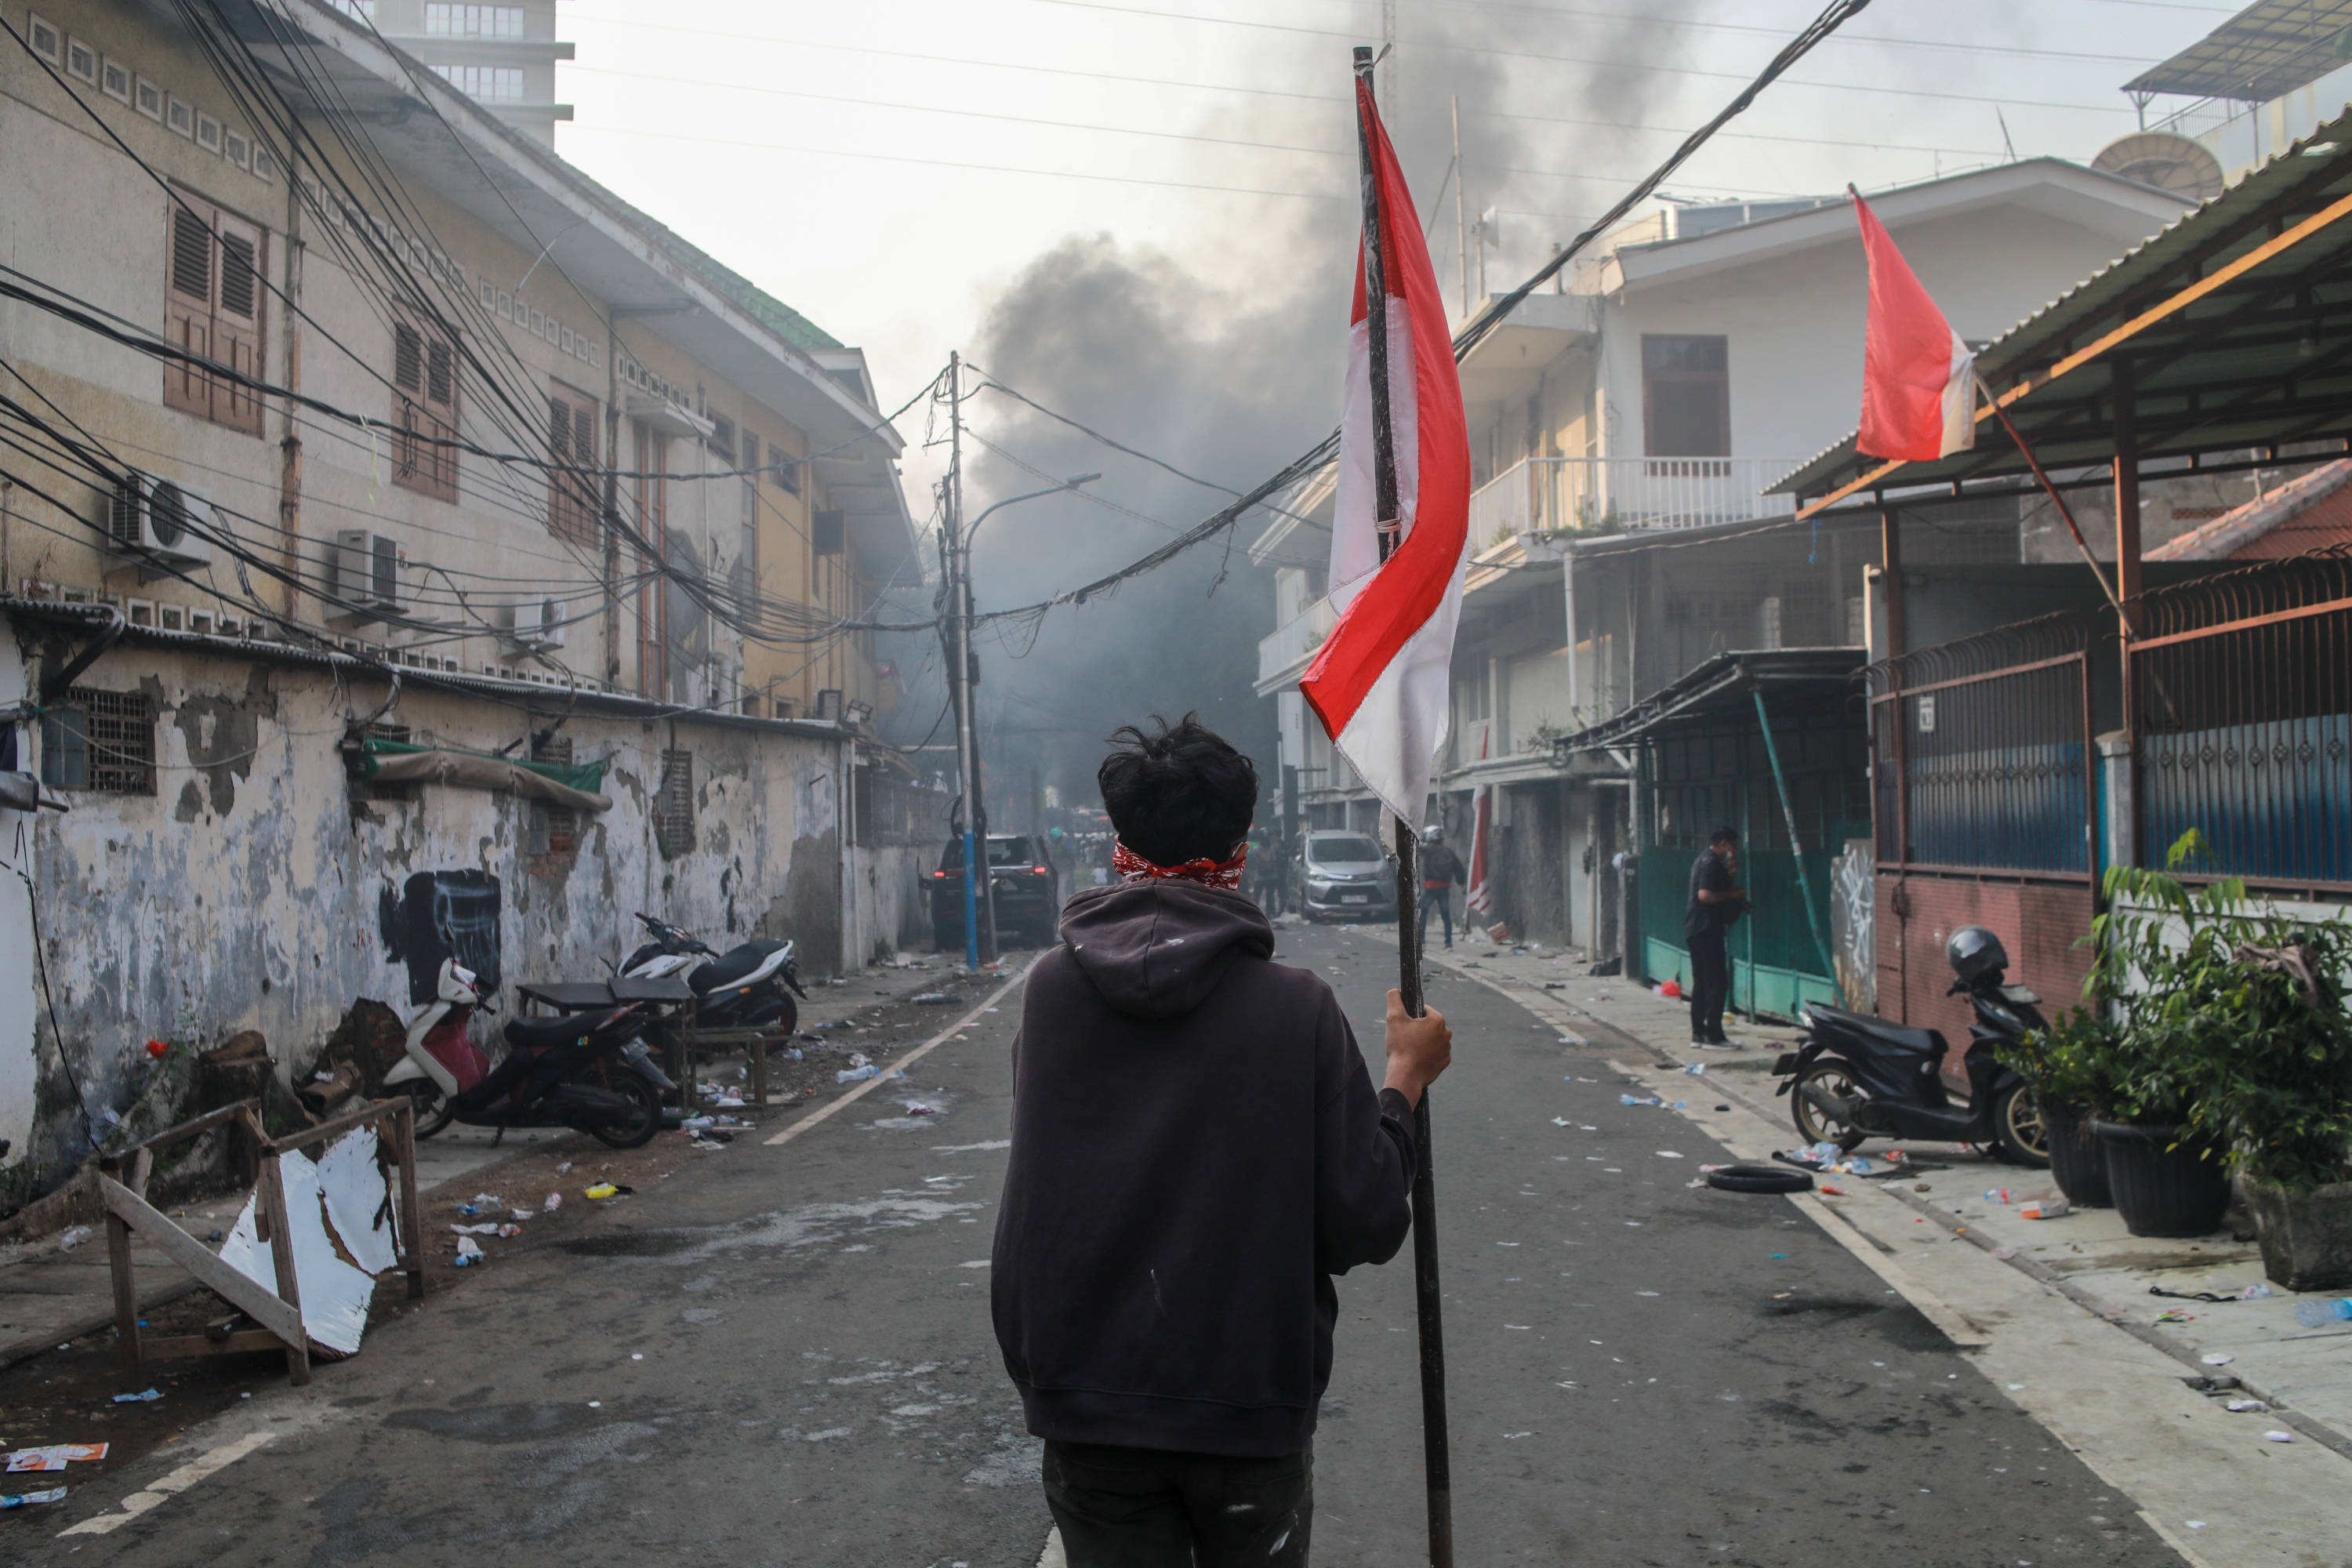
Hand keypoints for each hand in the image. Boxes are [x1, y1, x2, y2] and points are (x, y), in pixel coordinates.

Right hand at [1382, 989, 1450, 1107]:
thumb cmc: (1400, 1046)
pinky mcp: (1444, 1062)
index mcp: (1438, 1020)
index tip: (1404, 1026)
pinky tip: (1416, 1059)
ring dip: (1422, 1042)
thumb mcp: (1393, 1018)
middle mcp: (1446, 1033)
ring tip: (1410, 1050)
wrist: (1405, 1076)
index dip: (1411, 1016)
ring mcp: (1446, 1049)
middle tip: (1404, 1038)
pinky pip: (1435, 1053)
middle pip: (1428, 1025)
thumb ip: (1394, 999)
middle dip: (1417, 1029)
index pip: (1423, 1010)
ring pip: (1432, 1039)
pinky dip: (1426, 1055)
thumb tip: (1396, 990)